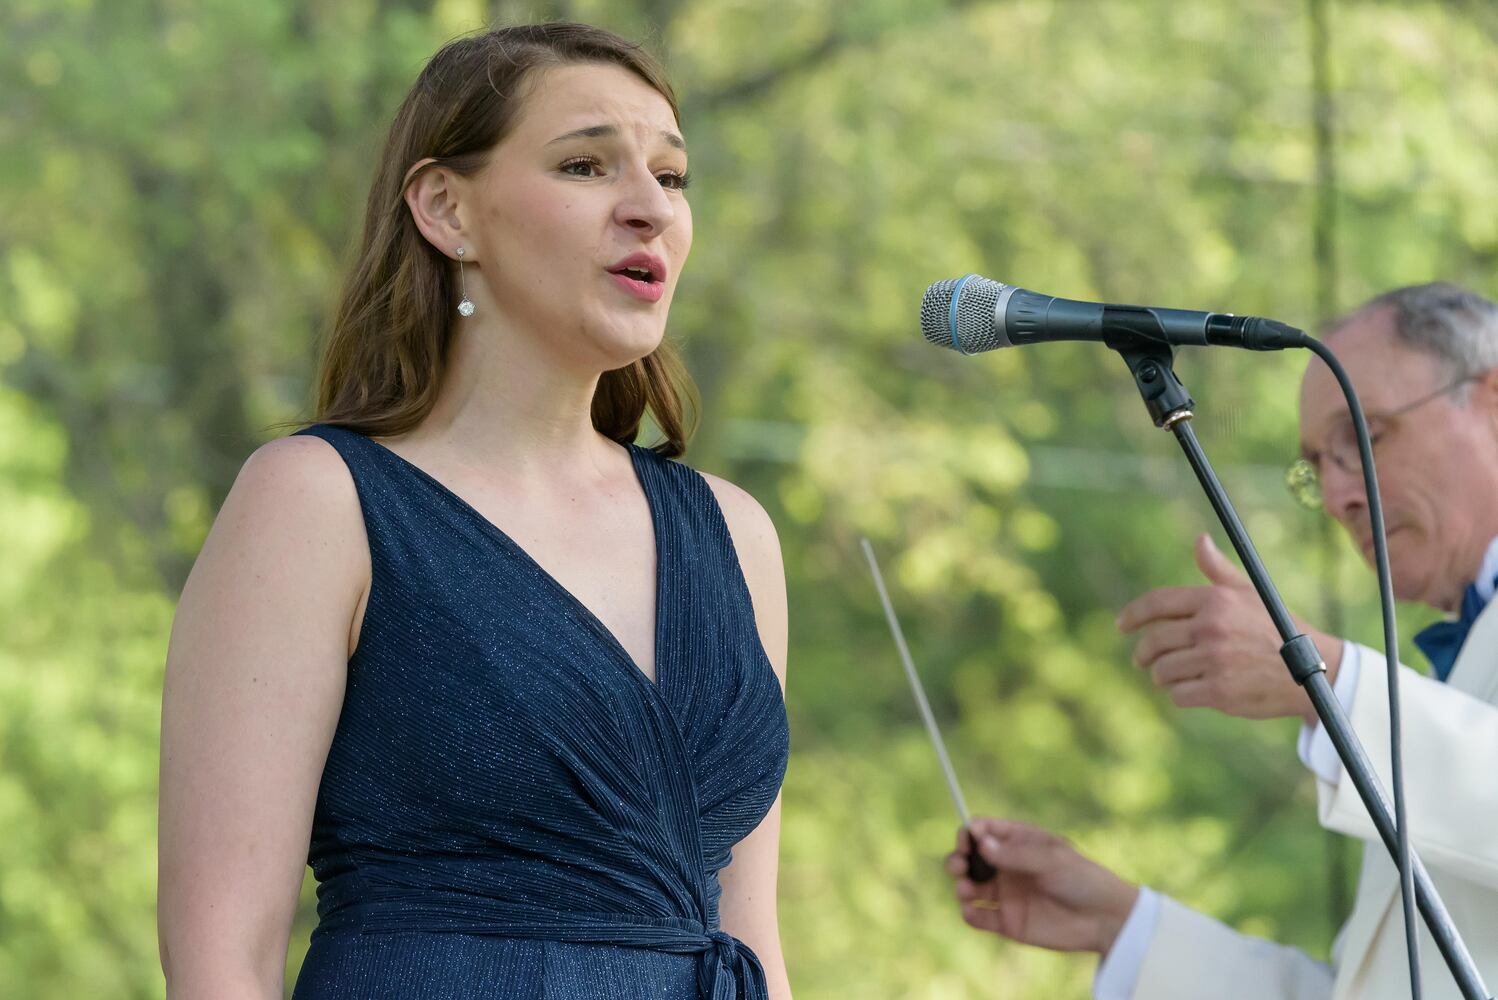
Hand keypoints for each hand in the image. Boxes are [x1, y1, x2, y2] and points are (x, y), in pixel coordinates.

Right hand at [944, 818, 1138, 955]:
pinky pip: (979, 917)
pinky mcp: (1007, 922)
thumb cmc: (1082, 879)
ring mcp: (1006, 894)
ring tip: (967, 890)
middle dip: (957, 858)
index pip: (983, 830)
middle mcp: (1007, 866)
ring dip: (961, 885)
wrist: (1104, 920)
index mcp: (1018, 841)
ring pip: (969, 886)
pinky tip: (972, 911)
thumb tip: (981, 844)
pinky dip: (969, 914)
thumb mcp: (1051, 860)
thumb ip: (1016, 854)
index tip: (968, 841)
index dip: (970, 833)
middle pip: (969, 857)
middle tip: (958, 866)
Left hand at [1117, 534, 1341, 722]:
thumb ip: (1218, 570)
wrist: (1314, 672)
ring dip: (1163, 676)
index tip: (1121, 626)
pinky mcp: (1219, 692)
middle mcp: (1211, 628)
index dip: (1132, 615)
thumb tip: (1199, 539)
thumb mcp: (1251, 593)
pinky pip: (1178, 695)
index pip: (1157, 603)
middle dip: (1144, 653)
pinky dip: (1180, 695)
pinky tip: (1193, 691)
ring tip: (1173, 676)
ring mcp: (1214, 661)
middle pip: (1154, 641)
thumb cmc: (1278, 629)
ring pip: (1163, 671)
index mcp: (1215, 600)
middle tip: (1143, 660)